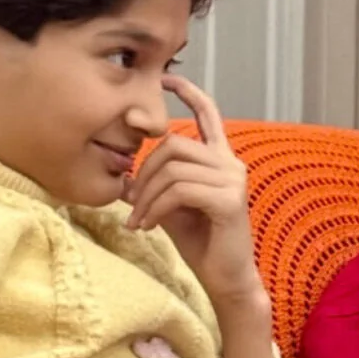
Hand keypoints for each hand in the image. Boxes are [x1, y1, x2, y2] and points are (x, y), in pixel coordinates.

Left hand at [125, 74, 264, 301]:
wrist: (226, 278)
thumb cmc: (200, 241)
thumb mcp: (170, 205)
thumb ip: (156, 183)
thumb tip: (125, 173)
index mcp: (220, 159)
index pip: (209, 114)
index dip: (188, 93)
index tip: (166, 78)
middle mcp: (231, 164)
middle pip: (174, 144)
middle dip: (144, 172)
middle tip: (132, 203)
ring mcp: (233, 180)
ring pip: (173, 169)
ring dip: (146, 196)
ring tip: (139, 220)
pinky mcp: (229, 200)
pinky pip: (180, 191)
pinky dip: (156, 208)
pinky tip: (148, 226)